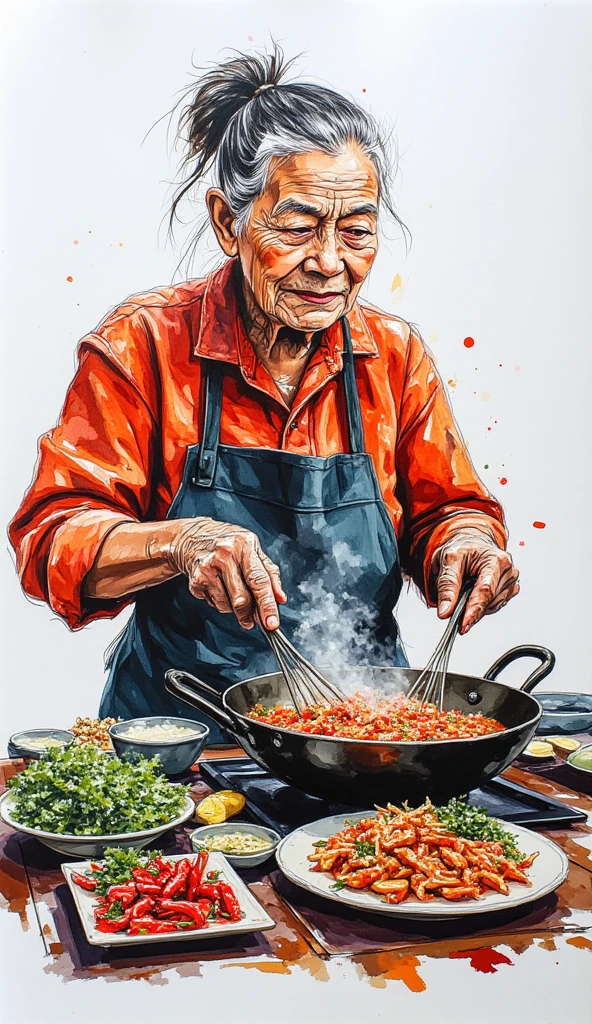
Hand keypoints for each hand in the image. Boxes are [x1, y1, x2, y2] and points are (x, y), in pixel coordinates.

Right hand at [168, 518, 285, 629]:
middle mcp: (225, 555)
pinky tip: (219, 588)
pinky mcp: (196, 580)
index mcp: (244, 545)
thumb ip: (269, 573)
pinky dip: (221, 603)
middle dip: (250, 615)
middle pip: (242, 598)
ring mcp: (208, 568)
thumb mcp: (252, 549)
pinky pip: (215, 604)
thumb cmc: (228, 543)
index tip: (272, 623)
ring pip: (228, 606)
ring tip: (233, 594)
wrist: (191, 536)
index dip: (267, 604)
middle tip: (255, 621)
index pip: (259, 580)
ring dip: (235, 610)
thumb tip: (280, 598)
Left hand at [431, 529, 519, 632]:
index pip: (485, 590)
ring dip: (475, 606)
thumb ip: (447, 585)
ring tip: (464, 590)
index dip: (474, 610)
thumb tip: (445, 610)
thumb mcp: (448, 561)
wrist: (471, 543)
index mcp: (496, 559)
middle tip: (452, 606)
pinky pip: (493, 607)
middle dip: (470, 608)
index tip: (464, 624)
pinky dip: (480, 605)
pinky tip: (473, 594)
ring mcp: (510, 582)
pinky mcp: (509, 591)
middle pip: (489, 601)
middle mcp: (508, 570)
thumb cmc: (462, 549)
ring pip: (491, 607)